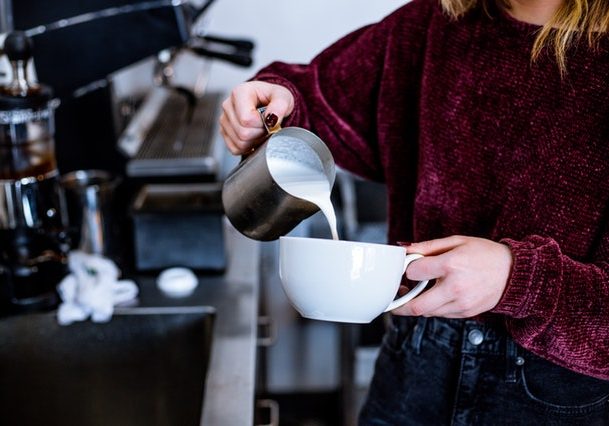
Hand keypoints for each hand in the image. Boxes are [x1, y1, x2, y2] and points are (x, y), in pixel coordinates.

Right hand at [220, 81, 294, 154]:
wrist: (268, 103)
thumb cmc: (273, 98)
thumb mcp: (283, 96)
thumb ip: (280, 105)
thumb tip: (272, 118)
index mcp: (240, 93)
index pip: (246, 119)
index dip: (262, 124)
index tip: (268, 120)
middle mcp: (228, 105)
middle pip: (243, 133)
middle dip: (259, 134)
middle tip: (266, 126)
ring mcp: (224, 120)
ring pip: (239, 143)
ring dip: (255, 141)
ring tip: (261, 130)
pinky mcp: (224, 133)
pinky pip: (235, 149)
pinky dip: (248, 147)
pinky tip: (254, 136)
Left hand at [393, 235, 512, 317]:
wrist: (514, 273)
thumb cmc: (485, 254)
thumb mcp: (457, 241)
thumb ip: (428, 246)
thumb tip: (405, 251)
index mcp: (451, 265)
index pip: (415, 273)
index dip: (407, 270)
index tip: (408, 268)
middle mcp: (455, 287)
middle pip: (416, 306)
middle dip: (400, 305)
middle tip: (394, 299)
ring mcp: (461, 304)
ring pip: (427, 312)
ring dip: (417, 305)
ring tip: (416, 293)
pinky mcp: (466, 313)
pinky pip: (441, 314)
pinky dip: (433, 307)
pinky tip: (435, 296)